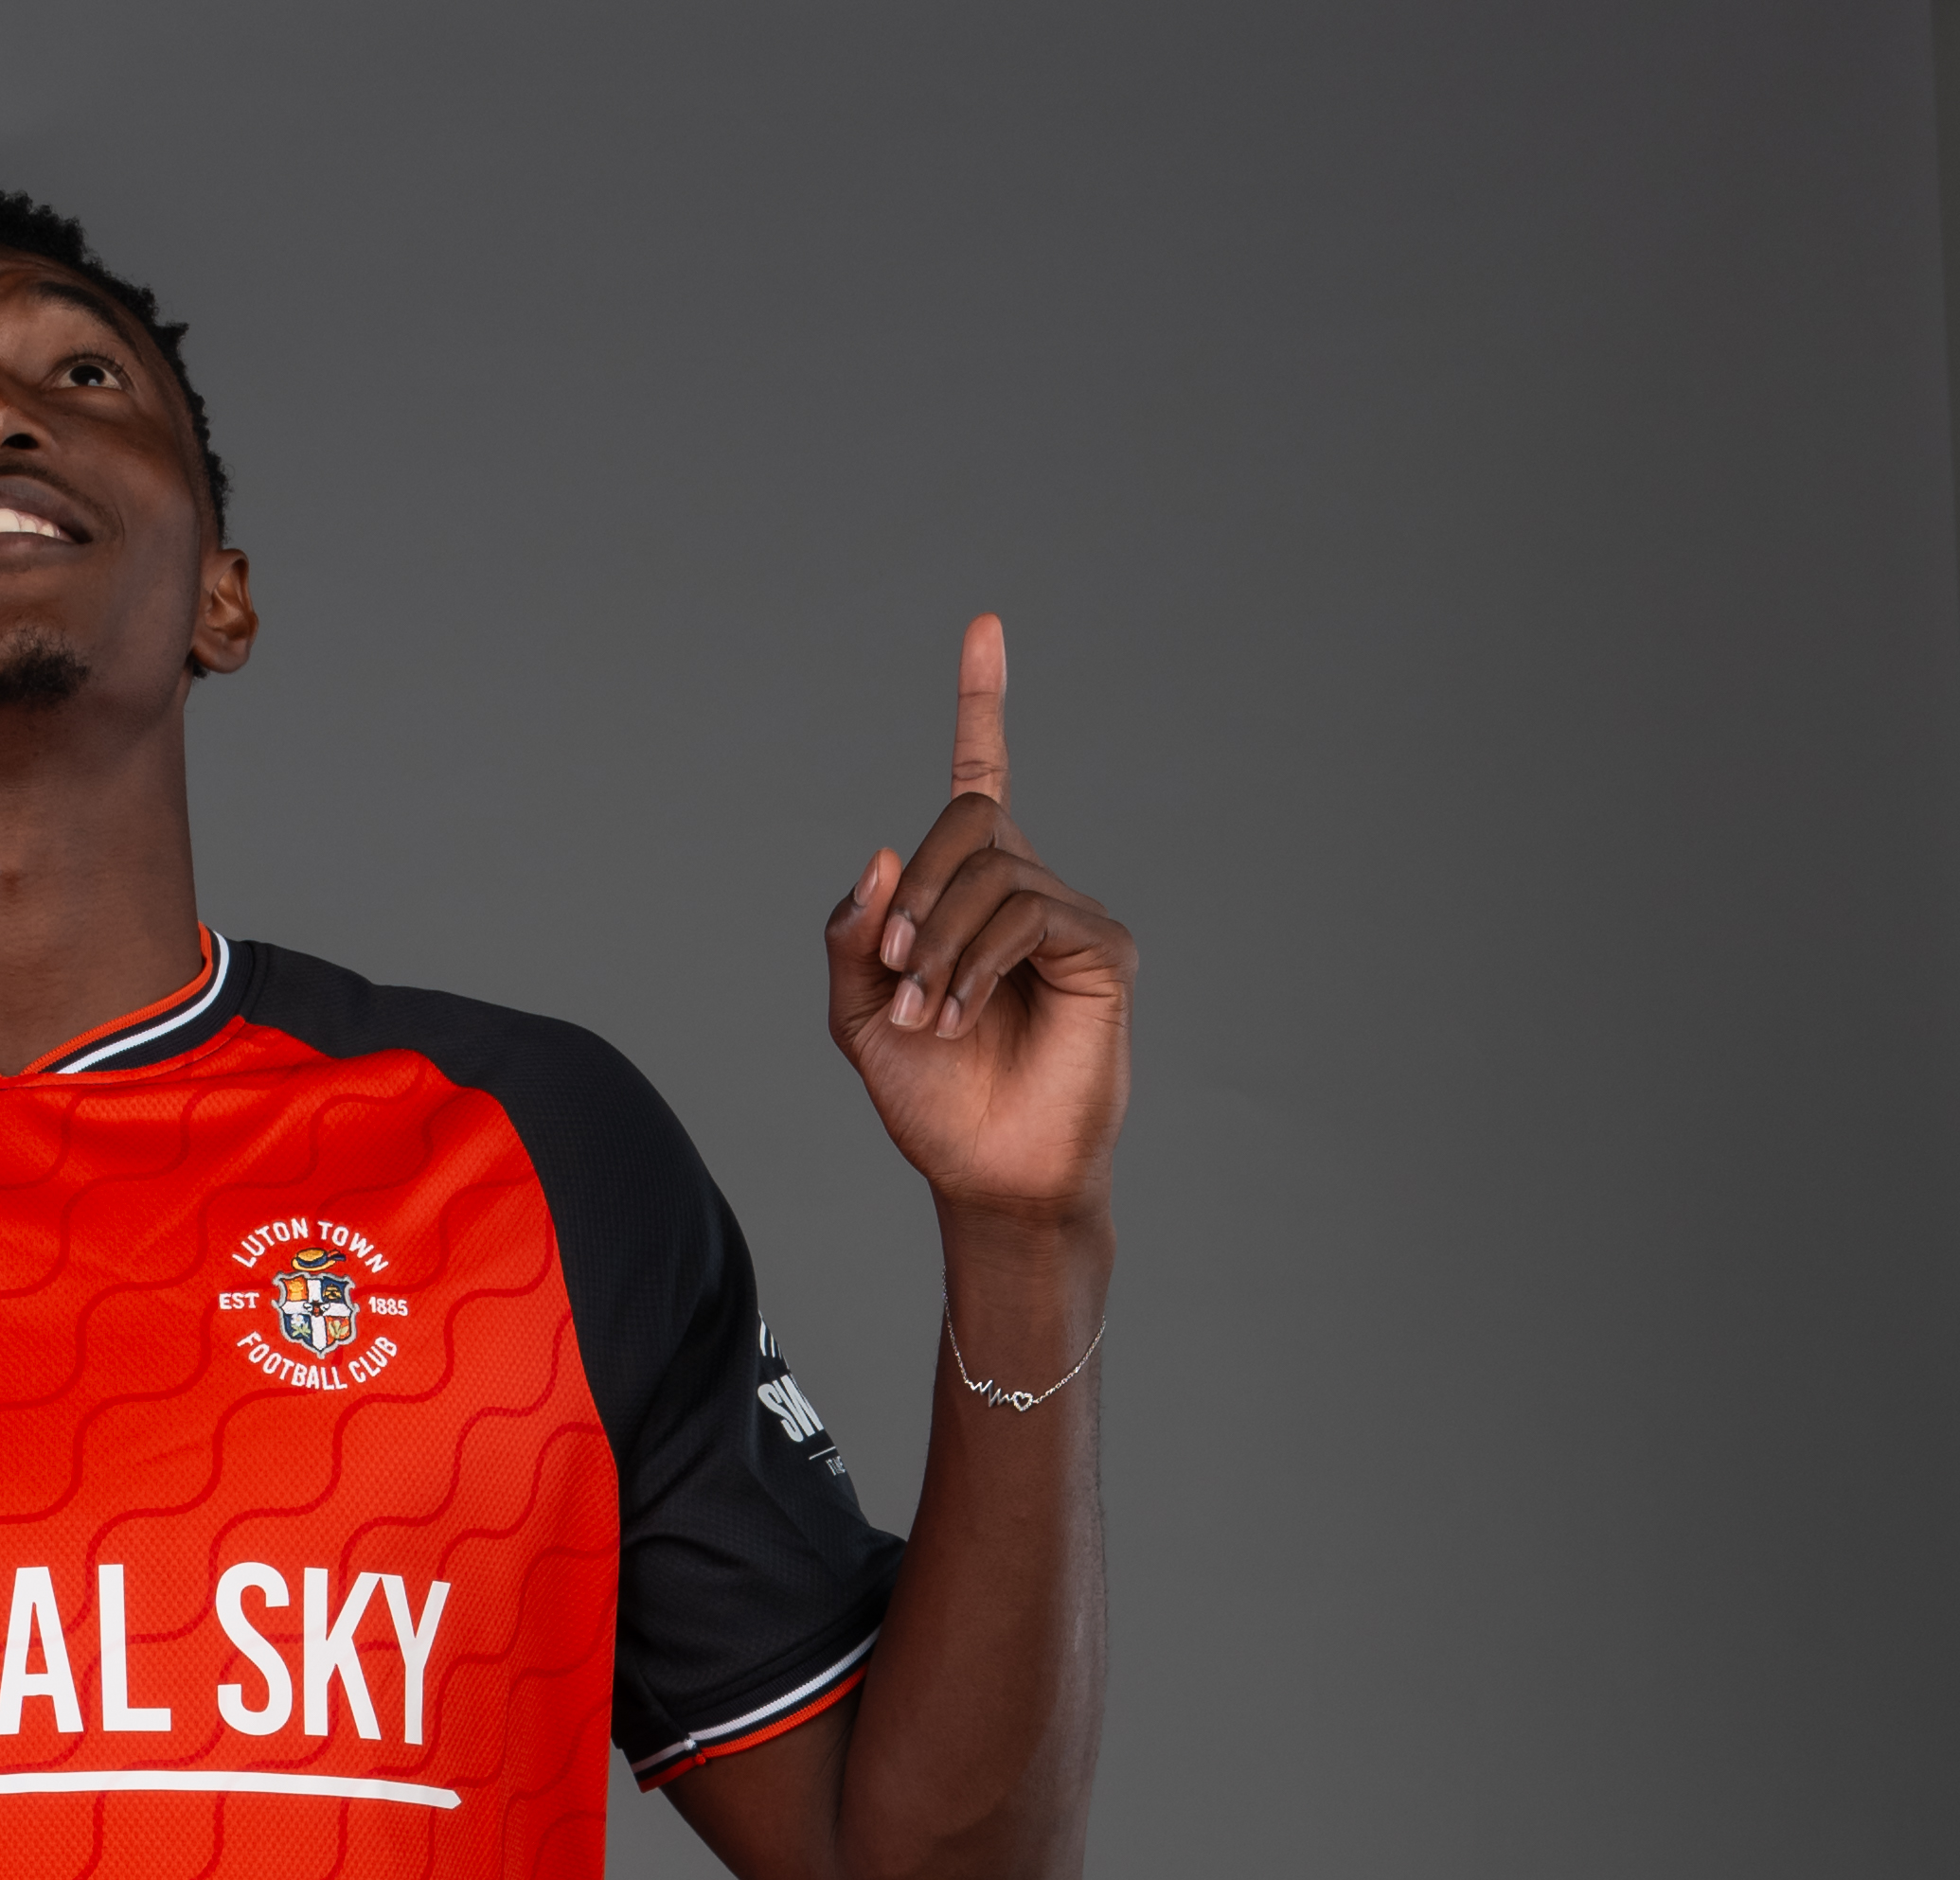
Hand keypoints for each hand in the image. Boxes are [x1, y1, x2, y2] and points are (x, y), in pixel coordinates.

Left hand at [824, 615, 1133, 1220]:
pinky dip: (977, 960)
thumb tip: (881, 851)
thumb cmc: (929, 1097)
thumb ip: (855, 934)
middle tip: (894, 971)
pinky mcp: (1104, 948)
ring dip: (937, 943)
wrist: (985, 1172)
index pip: (981, 777)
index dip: (982, 702)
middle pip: (967, 821)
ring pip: (992, 869)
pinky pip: (1029, 912)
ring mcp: (1067, 915)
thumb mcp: (859, 1013)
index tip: (986, 627)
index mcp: (965, 894)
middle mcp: (1022, 889)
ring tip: (925, 1014)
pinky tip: (959, 1014)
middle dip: (915, 892)